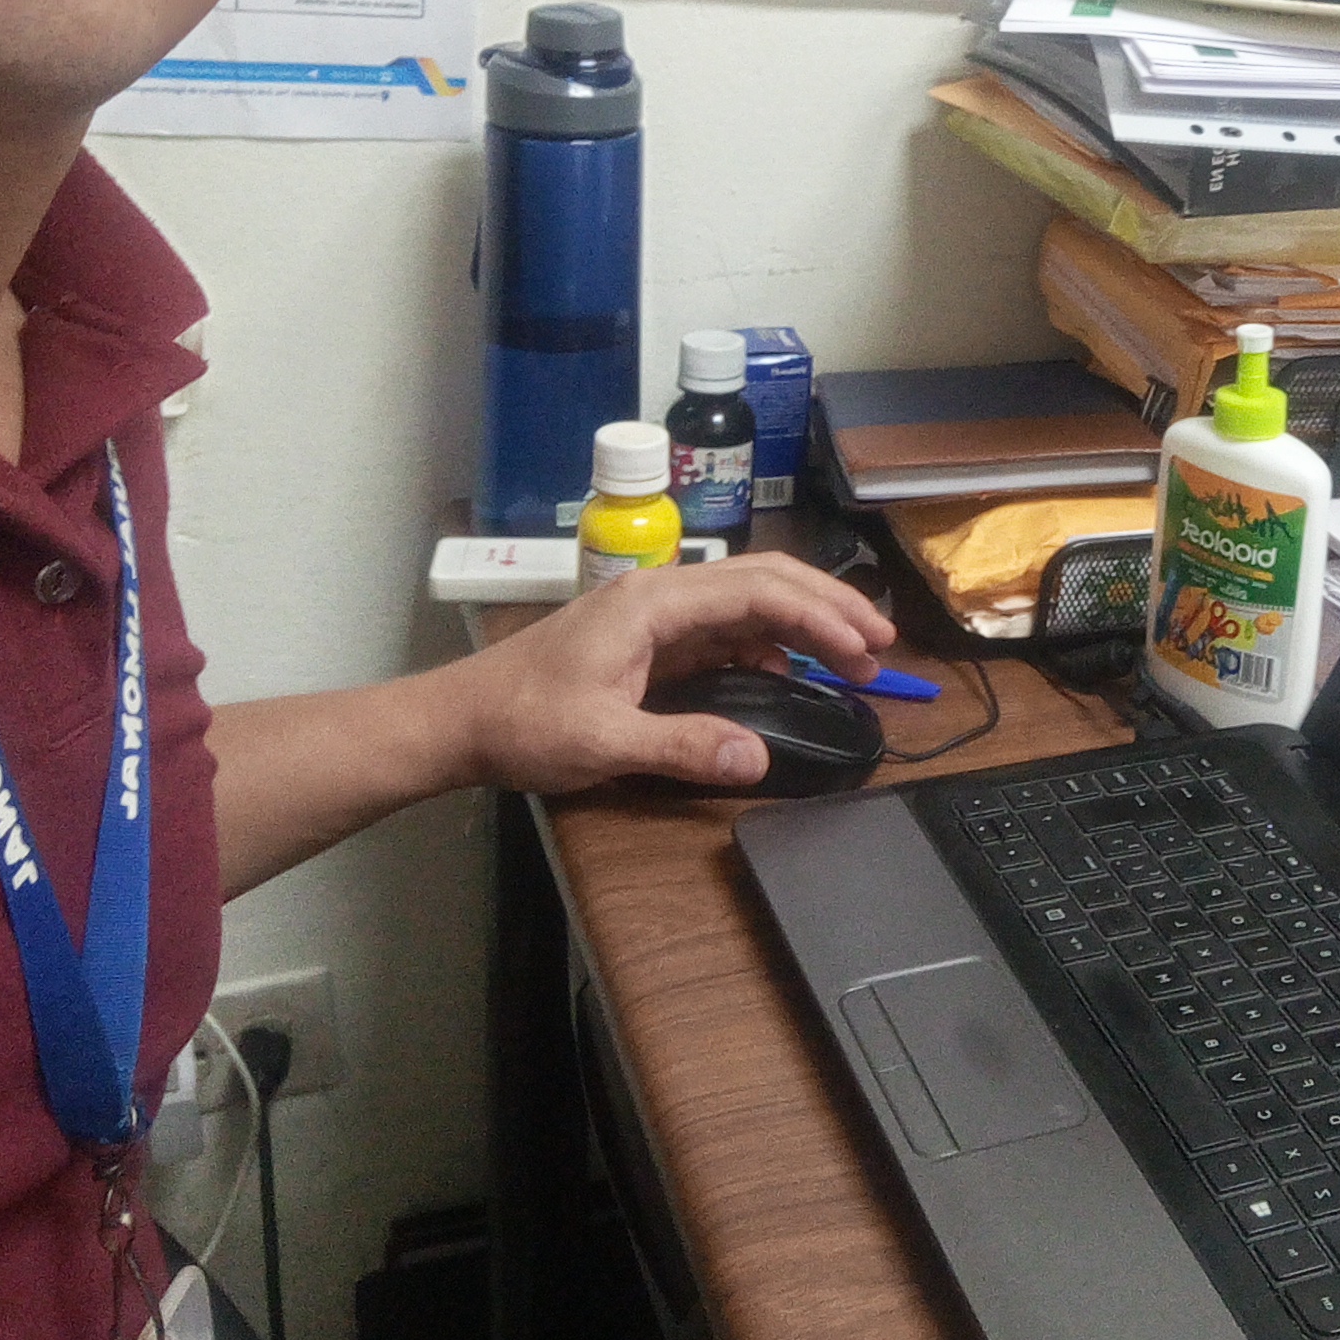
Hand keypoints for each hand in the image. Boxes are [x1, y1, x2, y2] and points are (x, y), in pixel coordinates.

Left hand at [454, 554, 896, 793]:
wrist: (457, 721)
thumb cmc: (521, 724)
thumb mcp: (602, 742)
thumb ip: (683, 747)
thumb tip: (759, 759)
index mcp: (653, 602)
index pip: (759, 591)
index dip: (822, 616)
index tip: (867, 648)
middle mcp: (660, 595)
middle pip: (764, 581)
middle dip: (829, 607)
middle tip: (881, 643)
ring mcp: (655, 616)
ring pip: (749, 602)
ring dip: (804, 623)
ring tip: (852, 659)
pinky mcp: (649, 641)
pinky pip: (725, 629)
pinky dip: (770, 643)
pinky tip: (792, 671)